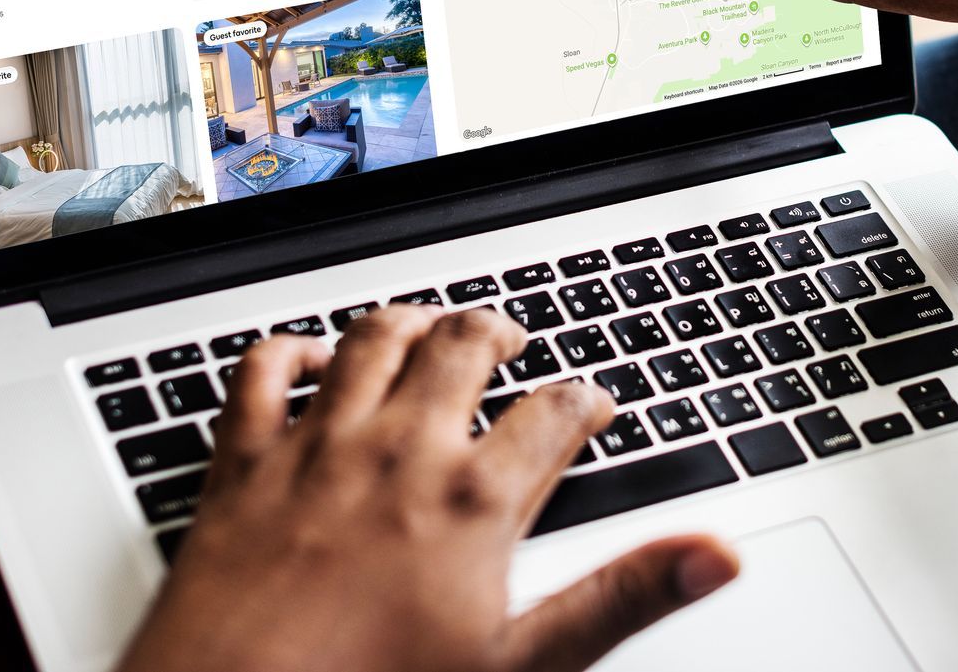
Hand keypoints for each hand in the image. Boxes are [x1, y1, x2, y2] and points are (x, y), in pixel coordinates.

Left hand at [118, 306, 739, 671]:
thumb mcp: (521, 663)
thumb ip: (620, 596)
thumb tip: (712, 555)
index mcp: (474, 498)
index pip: (555, 413)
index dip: (586, 400)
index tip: (594, 405)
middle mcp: (400, 450)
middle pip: (463, 346)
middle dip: (496, 332)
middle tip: (511, 340)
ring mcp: (318, 446)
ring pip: (372, 339)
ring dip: (409, 321)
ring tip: (430, 324)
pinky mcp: (244, 461)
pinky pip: (264, 371)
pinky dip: (290, 350)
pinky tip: (309, 353)